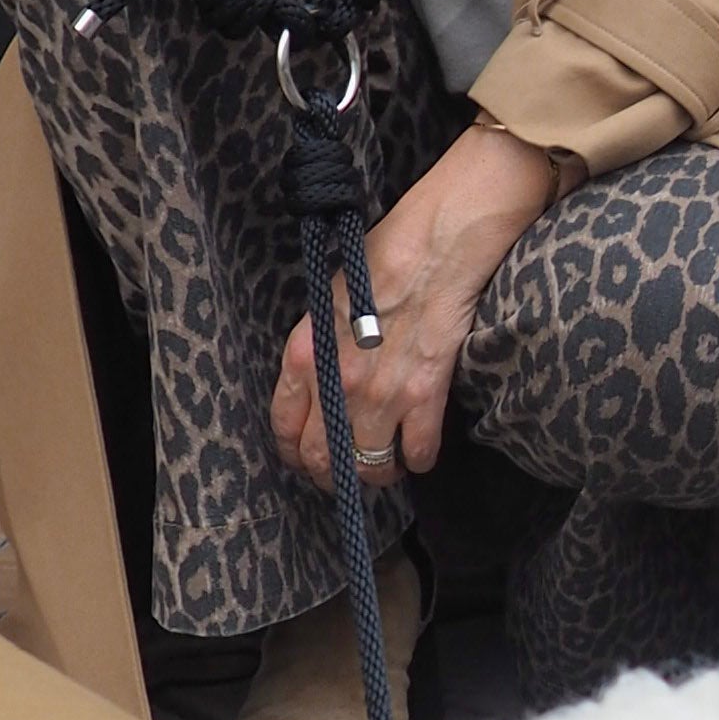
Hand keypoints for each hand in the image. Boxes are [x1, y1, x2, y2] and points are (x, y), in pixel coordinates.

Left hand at [271, 124, 557, 489]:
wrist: (434, 247)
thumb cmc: (380, 261)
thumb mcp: (325, 303)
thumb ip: (317, 352)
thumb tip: (318, 388)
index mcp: (304, 356)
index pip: (284, 427)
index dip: (293, 451)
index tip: (305, 456)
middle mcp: (337, 384)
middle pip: (322, 459)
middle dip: (331, 472)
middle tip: (344, 469)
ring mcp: (382, 396)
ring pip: (368, 468)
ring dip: (376, 472)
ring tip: (385, 462)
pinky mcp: (425, 398)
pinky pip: (418, 454)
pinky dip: (419, 459)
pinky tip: (419, 449)